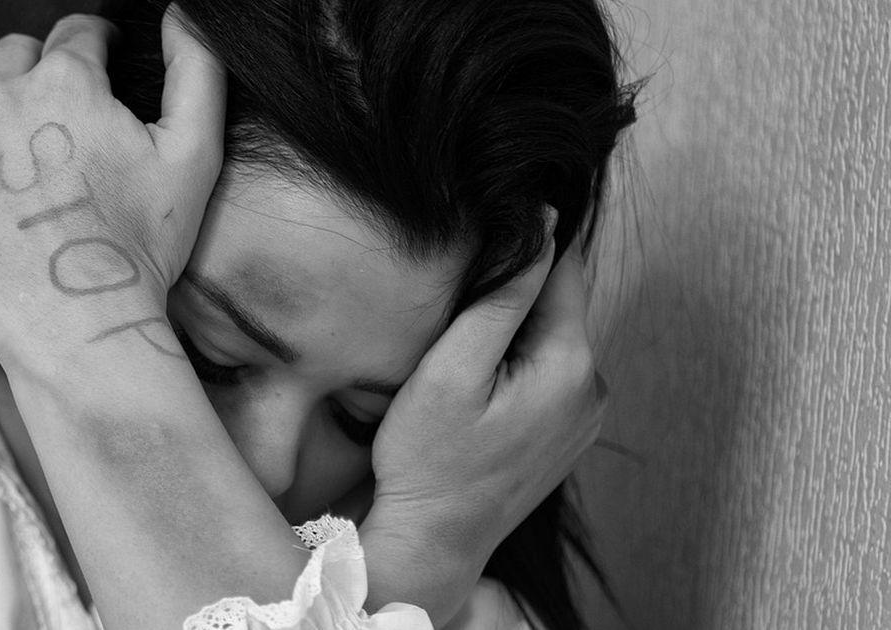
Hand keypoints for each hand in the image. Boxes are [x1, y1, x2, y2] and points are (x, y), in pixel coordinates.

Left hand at [0, 8, 225, 370]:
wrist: (80, 330)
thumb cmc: (142, 247)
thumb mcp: (194, 155)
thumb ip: (195, 71)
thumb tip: (180, 16)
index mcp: (62, 83)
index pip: (76, 35)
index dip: (97, 50)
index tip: (104, 70)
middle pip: (12, 58)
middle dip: (40, 77)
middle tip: (66, 127)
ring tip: (30, 177)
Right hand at [362, 237, 605, 622]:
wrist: (434, 542)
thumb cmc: (428, 459)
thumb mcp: (453, 369)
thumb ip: (503, 295)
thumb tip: (545, 224)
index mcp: (572, 364)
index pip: (563, 267)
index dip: (522, 246)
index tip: (476, 252)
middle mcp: (594, 388)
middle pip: (558, 303)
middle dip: (512, 294)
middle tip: (454, 315)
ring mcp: (585, 415)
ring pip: (552, 337)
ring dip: (512, 331)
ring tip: (460, 357)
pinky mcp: (567, 433)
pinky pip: (549, 373)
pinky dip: (517, 364)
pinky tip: (477, 388)